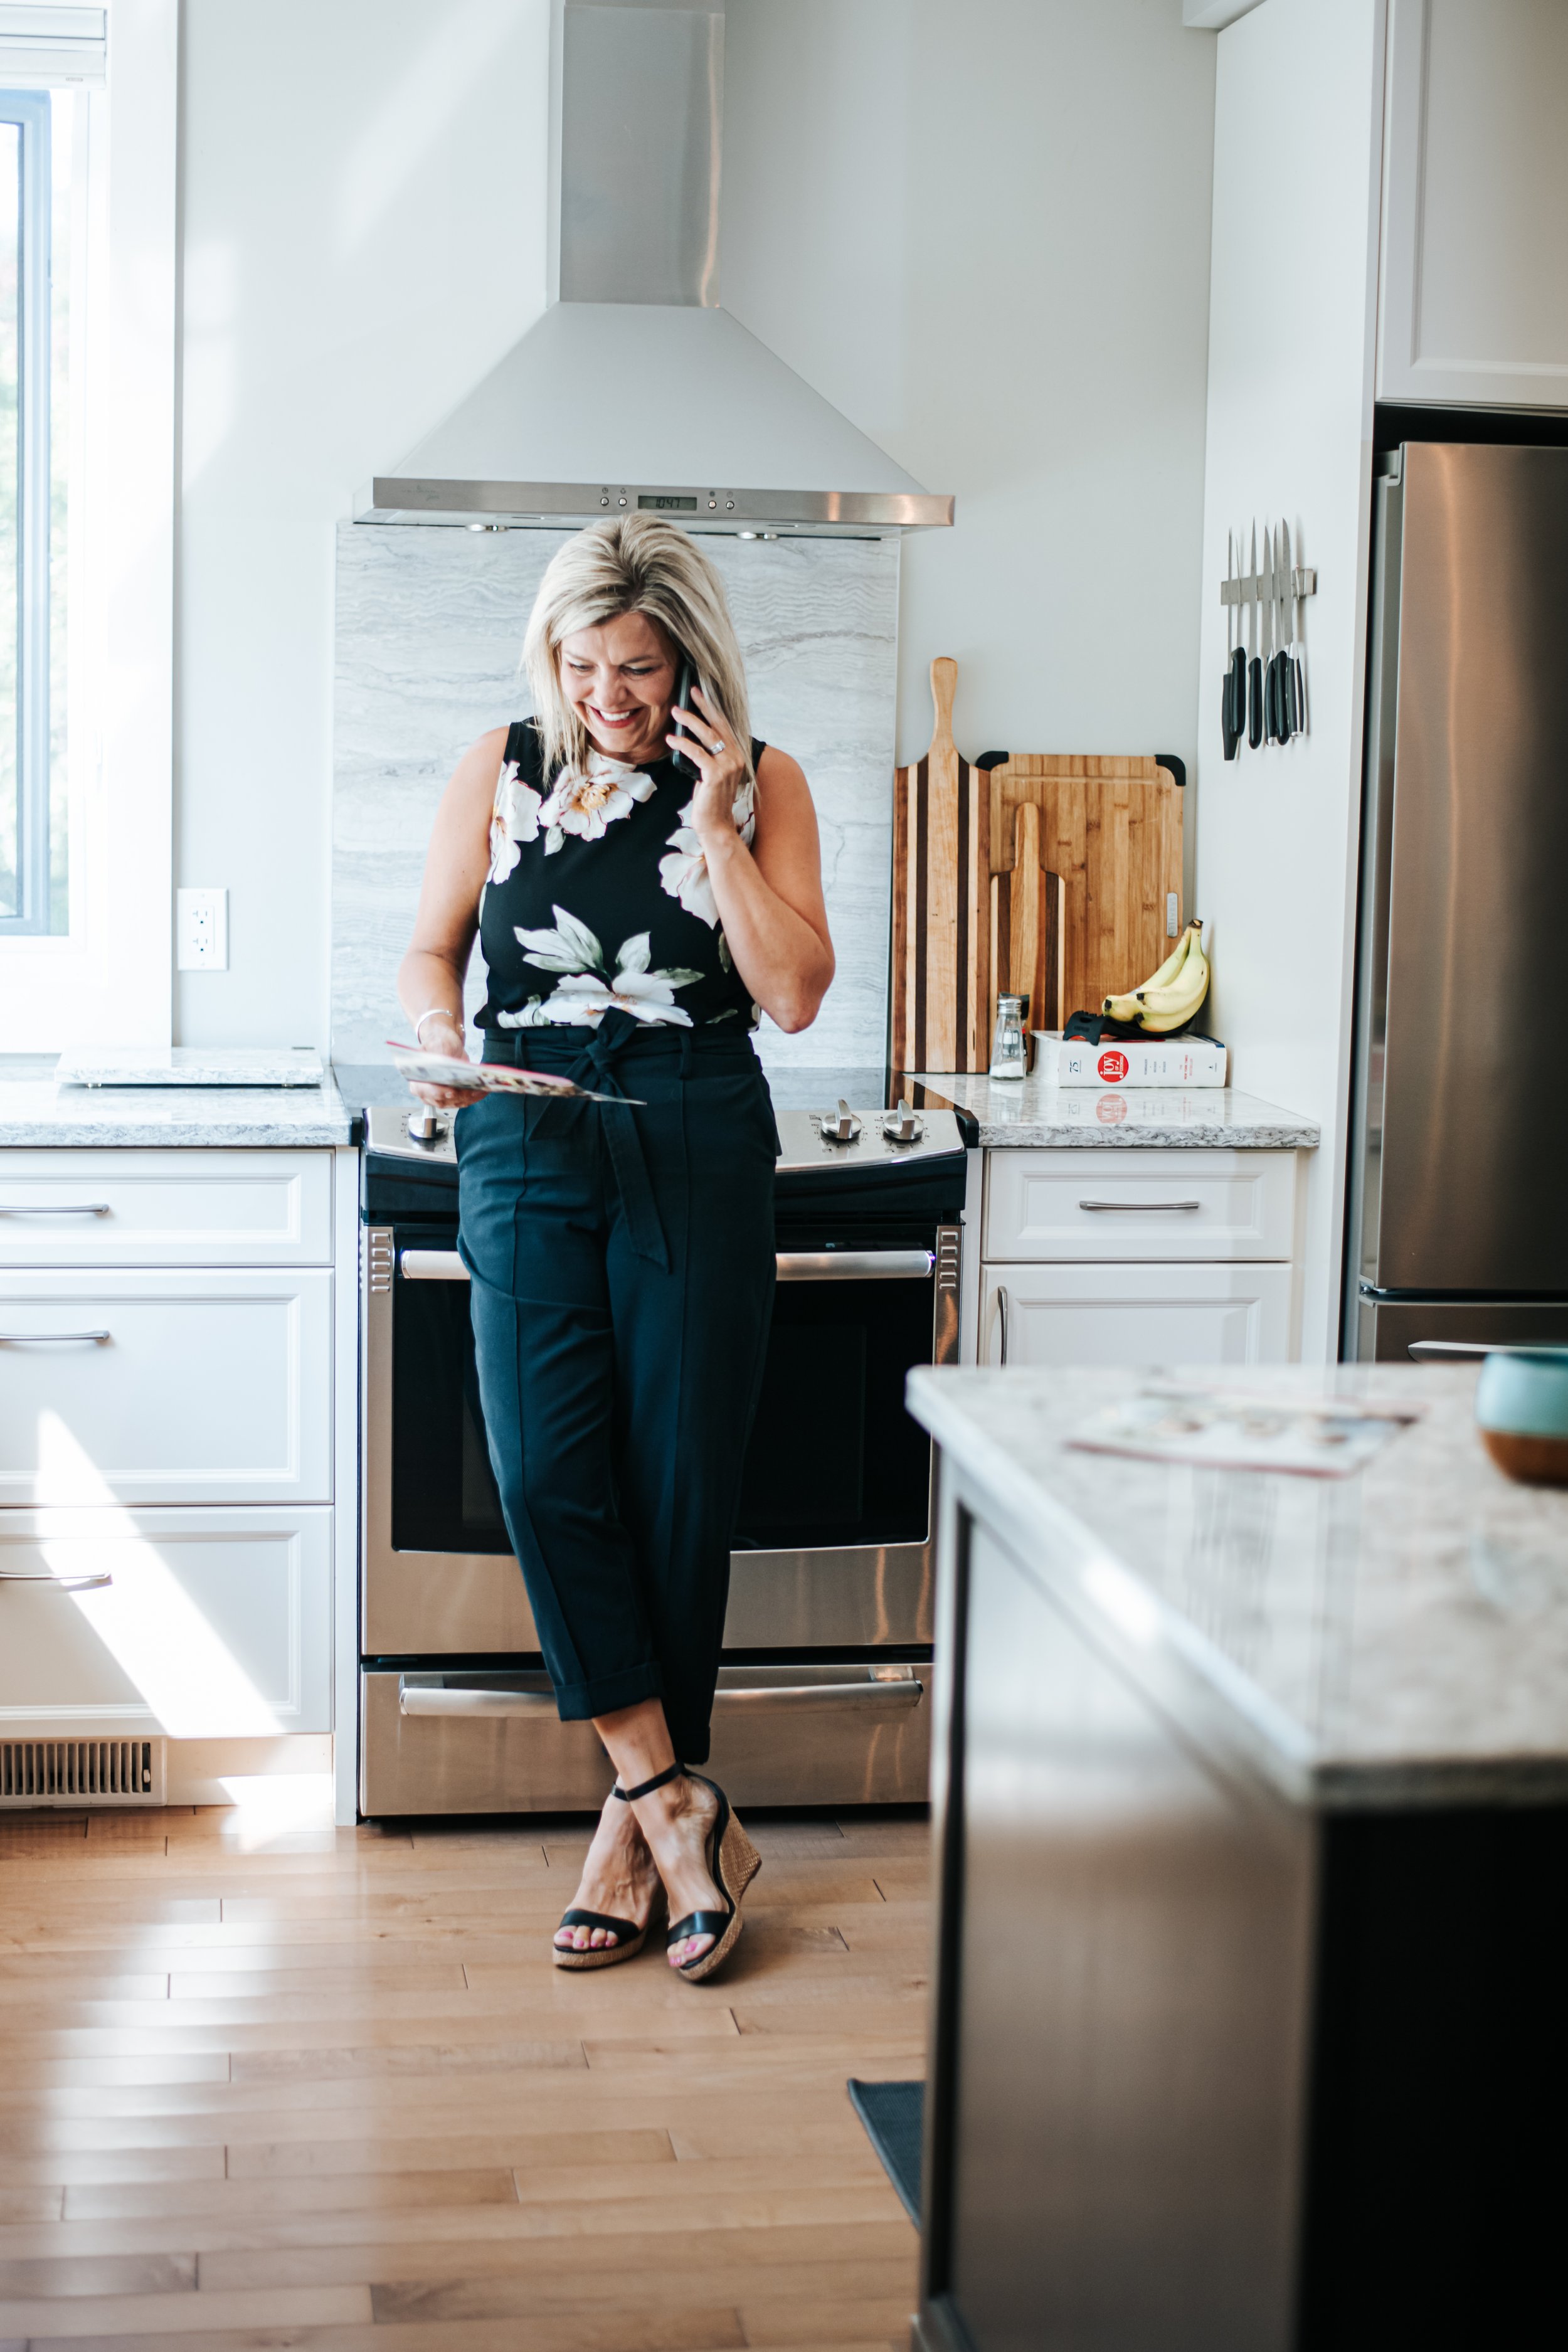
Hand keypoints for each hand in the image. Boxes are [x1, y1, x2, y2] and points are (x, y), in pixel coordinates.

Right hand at [409, 1017, 484, 1108]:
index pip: (425, 1090)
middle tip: (473, 1088)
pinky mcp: (452, 1097)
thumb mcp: (437, 1045)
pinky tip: (483, 1090)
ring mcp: (440, 1096)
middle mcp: (426, 1091)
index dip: (438, 1092)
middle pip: (443, 1099)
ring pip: (455, 1102)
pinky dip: (474, 1097)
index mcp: (416, 1079)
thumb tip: (444, 1067)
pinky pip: (464, 1101)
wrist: (445, 1044)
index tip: (451, 1090)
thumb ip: (439, 1056)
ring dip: (470, 1096)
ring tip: (481, 1088)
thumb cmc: (438, 1043)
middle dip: (460, 1095)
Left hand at [669, 684, 747, 847]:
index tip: (700, 693)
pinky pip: (697, 753)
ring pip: (708, 735)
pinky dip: (683, 743)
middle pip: (719, 724)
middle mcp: (736, 758)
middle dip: (704, 705)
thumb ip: (708, 756)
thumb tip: (691, 738)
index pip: (724, 726)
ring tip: (676, 711)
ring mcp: (729, 766)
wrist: (715, 825)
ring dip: (690, 721)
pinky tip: (671, 738)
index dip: (712, 708)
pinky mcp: (716, 774)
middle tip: (691, 690)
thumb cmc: (710, 800)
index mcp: (736, 755)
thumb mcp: (710, 773)